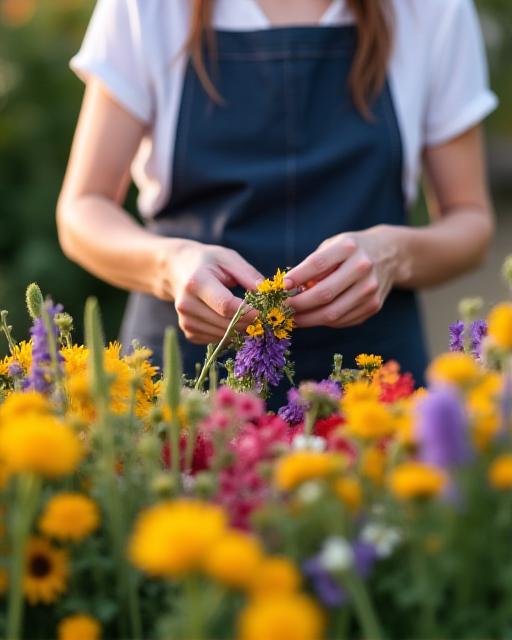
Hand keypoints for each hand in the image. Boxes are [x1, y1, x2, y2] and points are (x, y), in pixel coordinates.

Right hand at [162, 240, 261, 343]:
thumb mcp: (228, 258)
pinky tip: (234, 320)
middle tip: (267, 317)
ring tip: (253, 317)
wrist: (177, 269)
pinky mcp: (189, 332)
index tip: (267, 310)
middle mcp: (187, 305)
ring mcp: (186, 321)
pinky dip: (231, 333)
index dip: (249, 311)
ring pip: (224, 336)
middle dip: (251, 322)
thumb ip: (249, 275)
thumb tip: (269, 294)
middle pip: (226, 324)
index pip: (226, 305)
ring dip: (243, 329)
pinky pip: (218, 340)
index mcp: (196, 282)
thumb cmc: (207, 261)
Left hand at [285, 226, 399, 328]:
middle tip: (281, 310)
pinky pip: (342, 321)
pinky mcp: (373, 306)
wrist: (389, 255)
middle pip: (324, 294)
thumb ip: (312, 265)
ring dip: (307, 319)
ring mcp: (370, 289)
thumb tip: (288, 290)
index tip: (280, 287)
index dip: (296, 278)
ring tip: (292, 318)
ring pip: (332, 314)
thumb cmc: (350, 250)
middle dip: (298, 305)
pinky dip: (323, 322)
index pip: (317, 264)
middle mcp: (362, 267)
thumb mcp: (332, 245)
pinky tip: (311, 318)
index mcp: (348, 247)